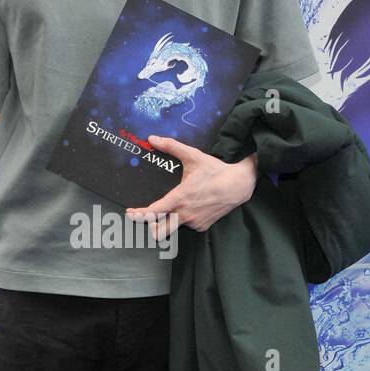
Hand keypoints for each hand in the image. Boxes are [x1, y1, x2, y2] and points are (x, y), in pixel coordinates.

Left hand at [125, 136, 258, 237]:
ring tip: (172, 210)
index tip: (131, 212)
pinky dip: (185, 220)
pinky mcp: (202, 226)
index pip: (154, 212)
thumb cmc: (215, 171)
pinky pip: (188, 226)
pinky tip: (192, 208)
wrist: (238, 185)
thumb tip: (152, 138)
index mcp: (179, 198)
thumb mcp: (193, 156)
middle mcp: (184, 214)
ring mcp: (194, 222)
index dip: (139, 215)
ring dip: (169, 221)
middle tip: (148, 216)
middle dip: (150, 227)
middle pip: (159, 232)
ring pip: (174, 228)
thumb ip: (171, 147)